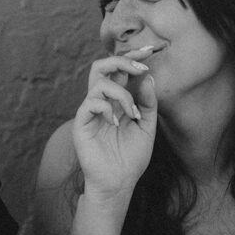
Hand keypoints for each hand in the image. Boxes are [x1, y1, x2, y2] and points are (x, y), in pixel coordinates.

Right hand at [73, 46, 156, 195]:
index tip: (152, 50)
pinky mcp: (81, 123)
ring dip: (121, 93)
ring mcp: (90, 111)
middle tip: (141, 67)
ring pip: (99, 82)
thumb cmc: (131, 157)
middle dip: (122, 60)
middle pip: (102, 66)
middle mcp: (101, 101)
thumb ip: (148, 103)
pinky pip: (91, 103)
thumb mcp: (147, 127)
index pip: (120, 70)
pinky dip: (108, 108)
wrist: (118, 183)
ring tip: (133, 113)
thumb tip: (148, 77)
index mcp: (116, 100)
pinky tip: (117, 124)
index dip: (133, 56)